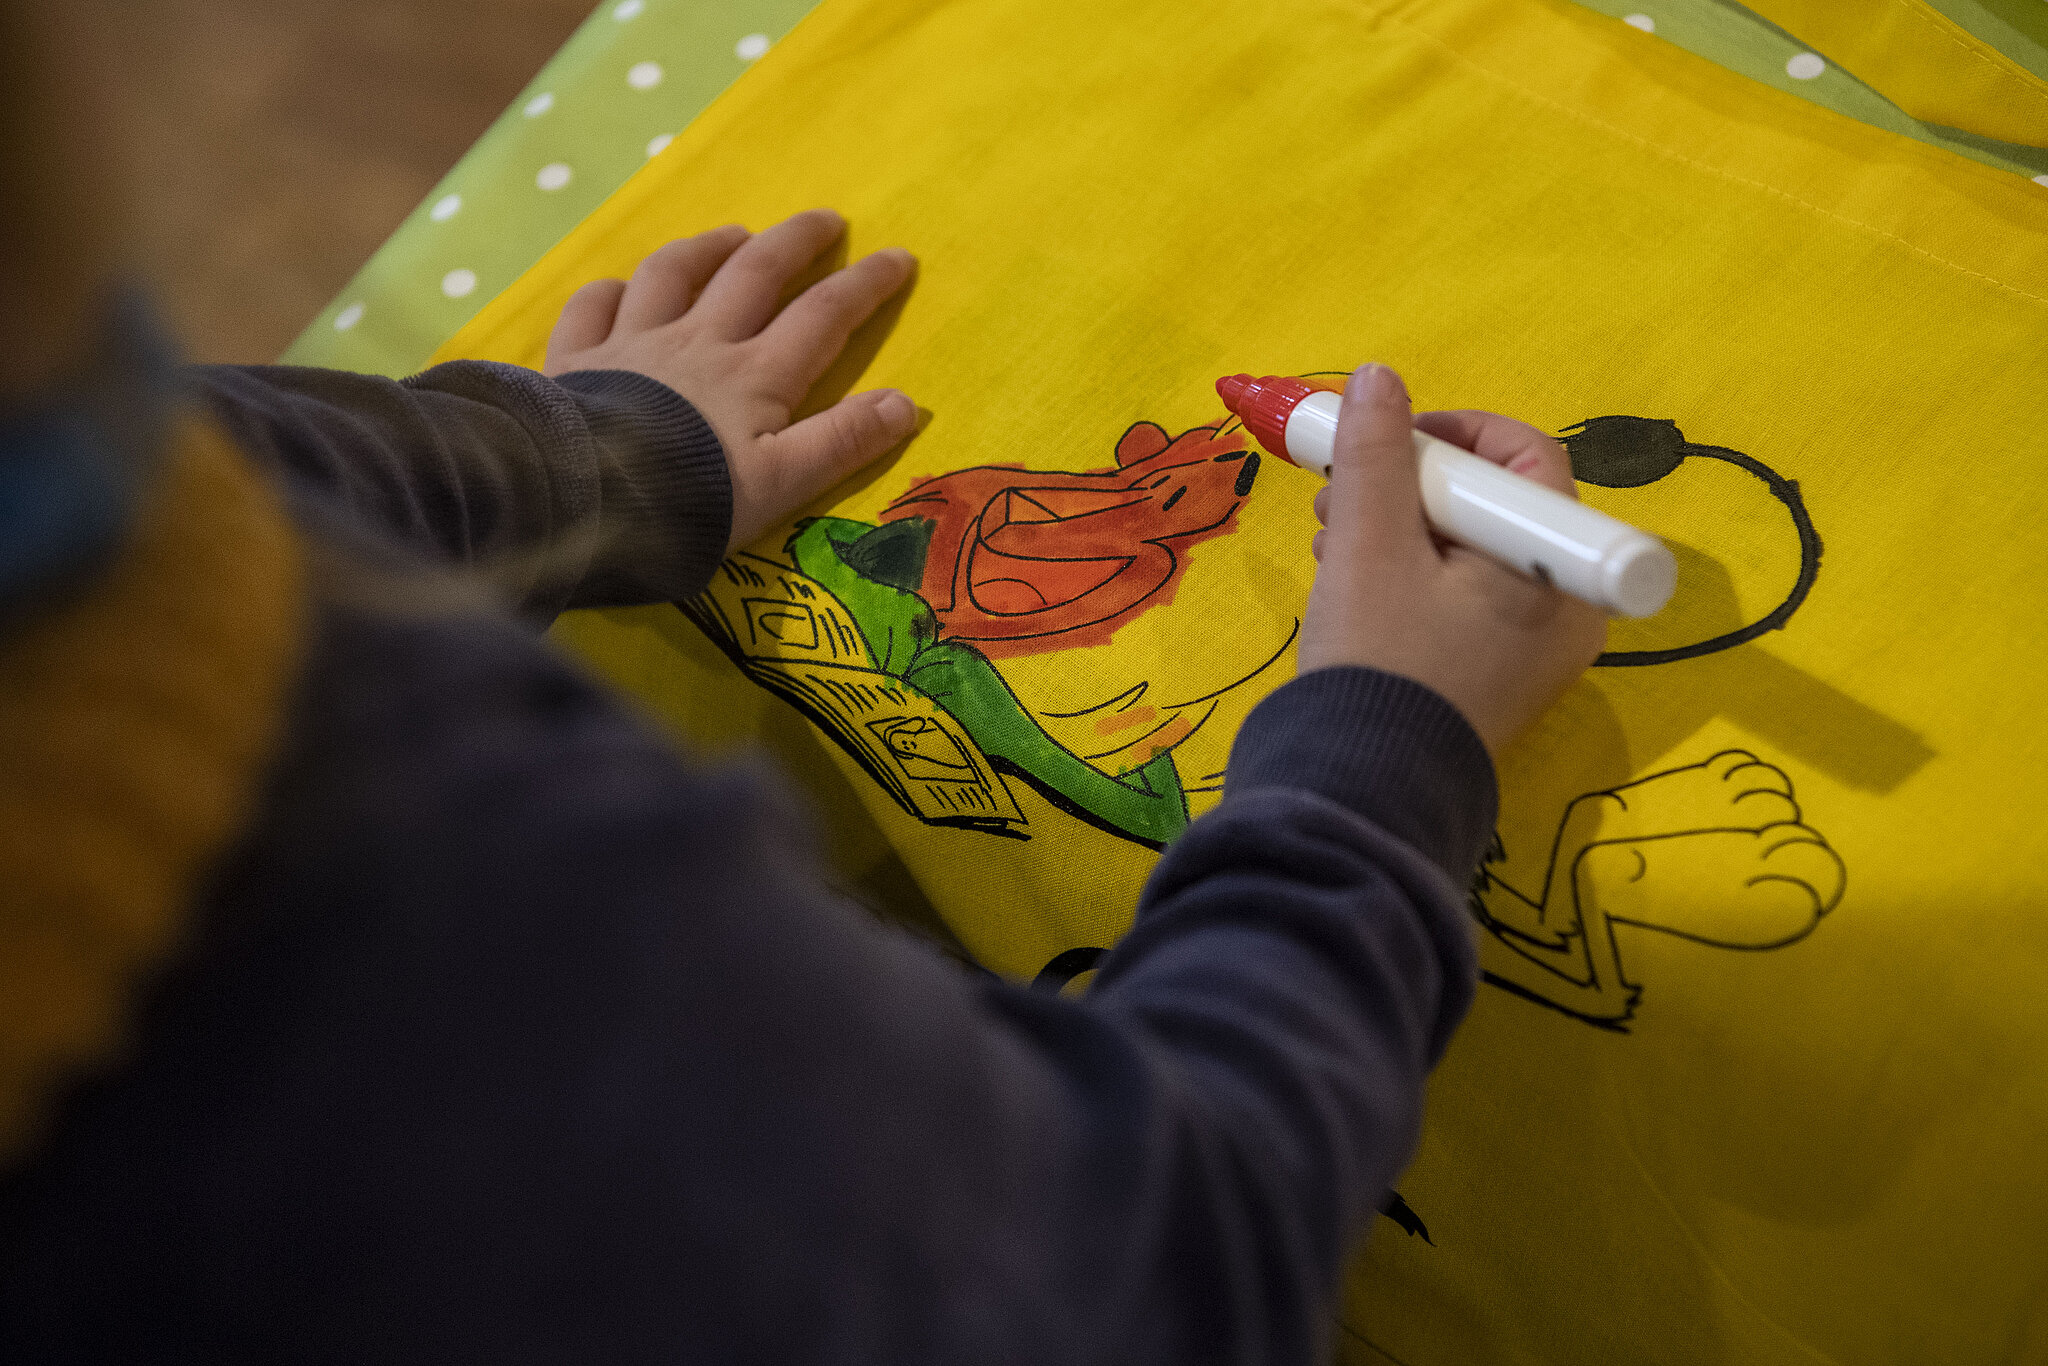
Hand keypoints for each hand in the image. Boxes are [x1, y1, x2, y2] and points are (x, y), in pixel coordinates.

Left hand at [542, 209, 917, 552]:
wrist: (589, 503)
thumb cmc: (693, 500)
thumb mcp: (783, 483)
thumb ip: (842, 441)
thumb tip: (905, 402)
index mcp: (755, 375)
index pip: (822, 316)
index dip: (864, 285)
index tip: (898, 257)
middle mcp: (698, 343)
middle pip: (754, 274)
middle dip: (796, 242)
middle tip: (826, 219)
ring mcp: (633, 345)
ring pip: (673, 275)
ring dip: (708, 249)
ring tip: (734, 235)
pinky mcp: (579, 361)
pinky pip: (593, 309)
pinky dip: (611, 291)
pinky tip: (620, 288)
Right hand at [1299, 364, 1606, 757]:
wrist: (1360, 792)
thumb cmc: (1378, 663)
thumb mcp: (1367, 545)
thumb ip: (1376, 453)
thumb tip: (1379, 378)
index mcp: (1556, 570)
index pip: (1527, 458)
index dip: (1453, 432)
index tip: (1387, 443)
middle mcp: (1565, 608)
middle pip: (1494, 504)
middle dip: (1409, 486)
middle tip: (1340, 499)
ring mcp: (1534, 649)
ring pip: (1470, 549)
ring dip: (1398, 529)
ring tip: (1332, 545)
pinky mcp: (1496, 676)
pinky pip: (1463, 596)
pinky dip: (1410, 576)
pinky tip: (1352, 585)